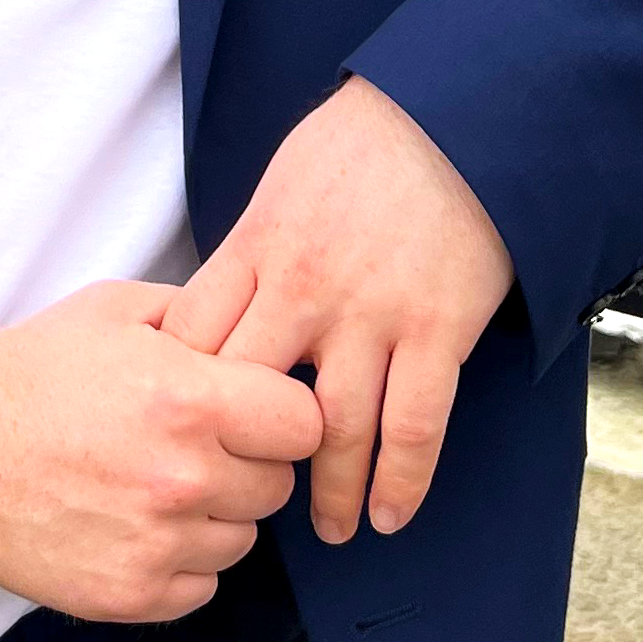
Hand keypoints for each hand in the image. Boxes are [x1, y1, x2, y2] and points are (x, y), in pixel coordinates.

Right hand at [0, 281, 325, 621]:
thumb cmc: (32, 371)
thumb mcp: (118, 309)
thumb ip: (202, 316)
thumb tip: (263, 332)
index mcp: (190, 400)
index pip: (305, 423)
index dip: (282, 413)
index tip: (253, 411)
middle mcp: (183, 478)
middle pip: (278, 485)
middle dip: (249, 462)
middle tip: (195, 444)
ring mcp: (157, 544)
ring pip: (242, 539)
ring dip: (215, 515)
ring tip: (157, 482)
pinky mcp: (129, 594)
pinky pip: (201, 586)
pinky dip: (181, 562)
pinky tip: (138, 524)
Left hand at [162, 76, 512, 547]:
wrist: (459, 110)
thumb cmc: (367, 138)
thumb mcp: (282, 180)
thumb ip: (254, 247)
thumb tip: (232, 302)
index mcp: (255, 246)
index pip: (192, 342)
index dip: (183, 396)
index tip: (186, 432)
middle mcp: (302, 289)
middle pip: (245, 397)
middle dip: (239, 456)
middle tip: (246, 497)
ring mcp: (370, 315)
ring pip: (331, 431)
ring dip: (328, 494)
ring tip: (329, 532)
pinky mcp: (436, 329)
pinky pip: (414, 426)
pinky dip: (403, 481)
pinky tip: (391, 514)